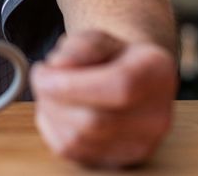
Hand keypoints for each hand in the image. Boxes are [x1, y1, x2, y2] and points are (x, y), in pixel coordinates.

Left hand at [29, 30, 176, 167]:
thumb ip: (80, 46)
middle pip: (94, 121)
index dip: (72, 84)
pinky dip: (53, 129)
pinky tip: (57, 110)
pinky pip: (71, 152)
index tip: (43, 72)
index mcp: (156, 73)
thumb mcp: (98, 37)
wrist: (129, 81)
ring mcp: (141, 144)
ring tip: (51, 91)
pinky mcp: (119, 161)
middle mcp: (156, 116)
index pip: (119, 86)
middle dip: (53, 98)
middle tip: (41, 77)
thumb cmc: (110, 56)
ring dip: (50, 113)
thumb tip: (58, 66)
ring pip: (77, 140)